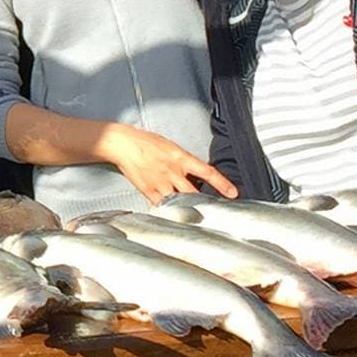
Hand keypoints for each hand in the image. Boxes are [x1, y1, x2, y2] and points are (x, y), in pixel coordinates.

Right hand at [103, 124, 236, 204]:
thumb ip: (184, 161)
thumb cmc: (146, 142)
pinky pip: (162, 206)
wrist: (123, 144)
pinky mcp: (149, 190)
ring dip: (187, 208)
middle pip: (194, 193)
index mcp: (181, 158)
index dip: (222, 184)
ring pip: (179, 202)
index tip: (233, 194)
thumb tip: (196, 173)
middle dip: (205, 203)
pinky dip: (168, 210)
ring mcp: (160, 183)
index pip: (207, 172)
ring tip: (194, 214)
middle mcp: (173, 171)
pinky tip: (172, 212)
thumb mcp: (171, 147)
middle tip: (215, 211)